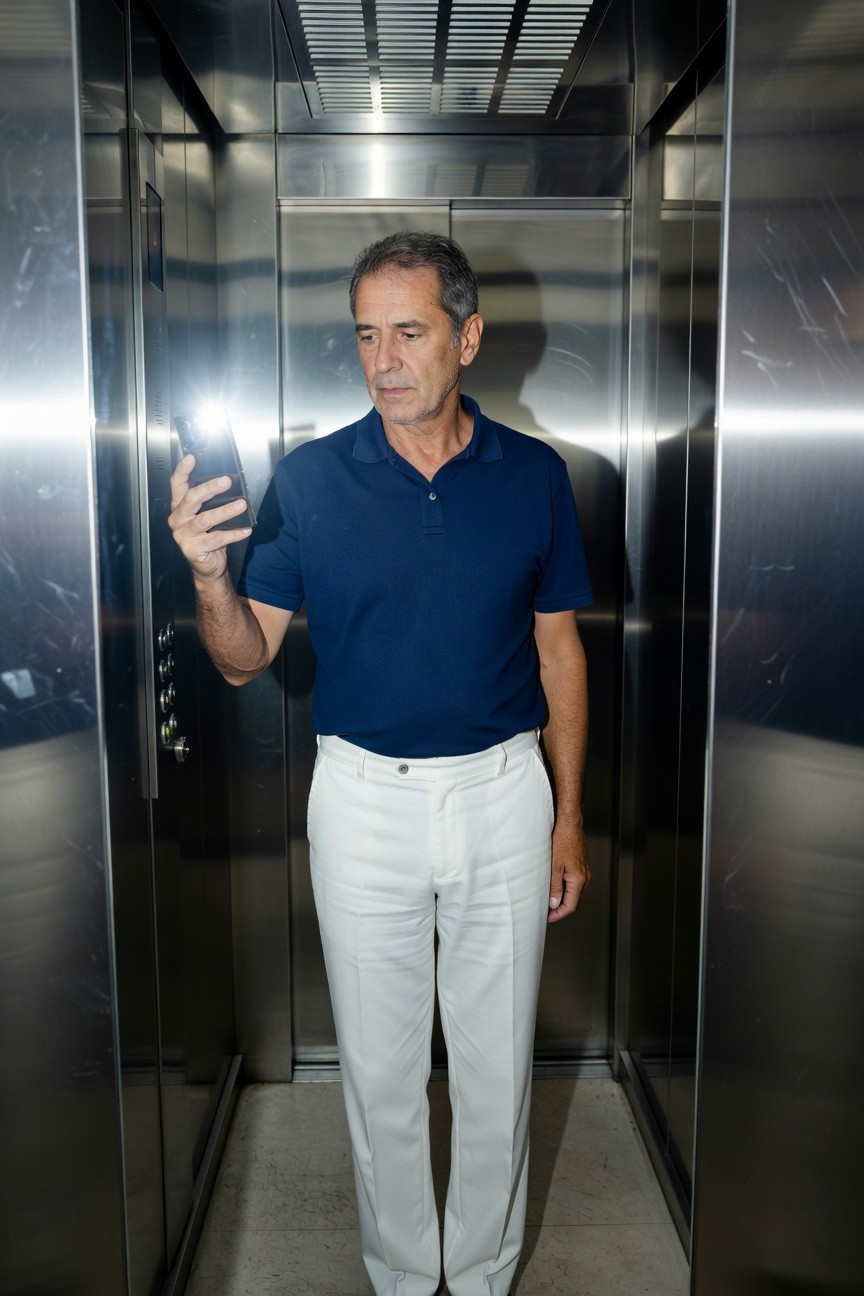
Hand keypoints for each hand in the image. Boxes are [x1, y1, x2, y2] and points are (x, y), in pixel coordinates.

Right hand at [168, 454, 251, 582]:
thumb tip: (228, 482)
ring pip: (205, 519)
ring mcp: (183, 535)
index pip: (177, 485)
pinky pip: (216, 538)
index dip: (183, 470)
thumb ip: (209, 501)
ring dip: (225, 511)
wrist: (208, 566)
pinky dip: (234, 533)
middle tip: (227, 481)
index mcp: (179, 507)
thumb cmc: (208, 536)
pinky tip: (246, 529)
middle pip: (191, 499)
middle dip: (209, 488)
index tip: (192, 458)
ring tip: (241, 505)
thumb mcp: (206, 515)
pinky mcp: (193, 549)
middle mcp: (178, 519)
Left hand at [547, 818, 589, 922]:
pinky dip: (563, 887)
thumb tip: (554, 903)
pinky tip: (553, 885)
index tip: (548, 918)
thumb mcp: (554, 867)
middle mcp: (584, 876)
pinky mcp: (579, 864)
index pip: (571, 905)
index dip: (559, 914)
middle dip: (560, 908)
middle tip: (546, 911)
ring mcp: (583, 870)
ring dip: (561, 897)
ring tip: (547, 899)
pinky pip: (572, 881)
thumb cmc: (562, 839)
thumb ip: (554, 887)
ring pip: (573, 891)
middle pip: (573, 900)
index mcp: (579, 879)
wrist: (569, 822)